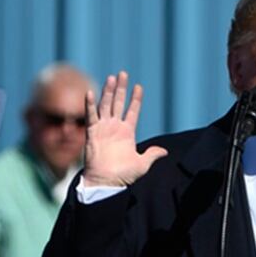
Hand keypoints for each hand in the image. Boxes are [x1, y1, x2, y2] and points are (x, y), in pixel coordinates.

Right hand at [81, 71, 167, 187]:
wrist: (106, 183)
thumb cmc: (123, 175)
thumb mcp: (142, 164)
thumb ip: (152, 155)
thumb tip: (164, 151)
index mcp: (127, 132)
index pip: (132, 111)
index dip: (135, 99)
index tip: (139, 87)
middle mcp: (115, 127)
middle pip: (118, 103)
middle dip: (121, 88)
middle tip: (123, 73)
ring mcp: (103, 129)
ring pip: (106, 105)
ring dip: (108, 92)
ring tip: (112, 78)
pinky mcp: (92, 133)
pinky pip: (91, 116)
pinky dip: (90, 105)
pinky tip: (90, 93)